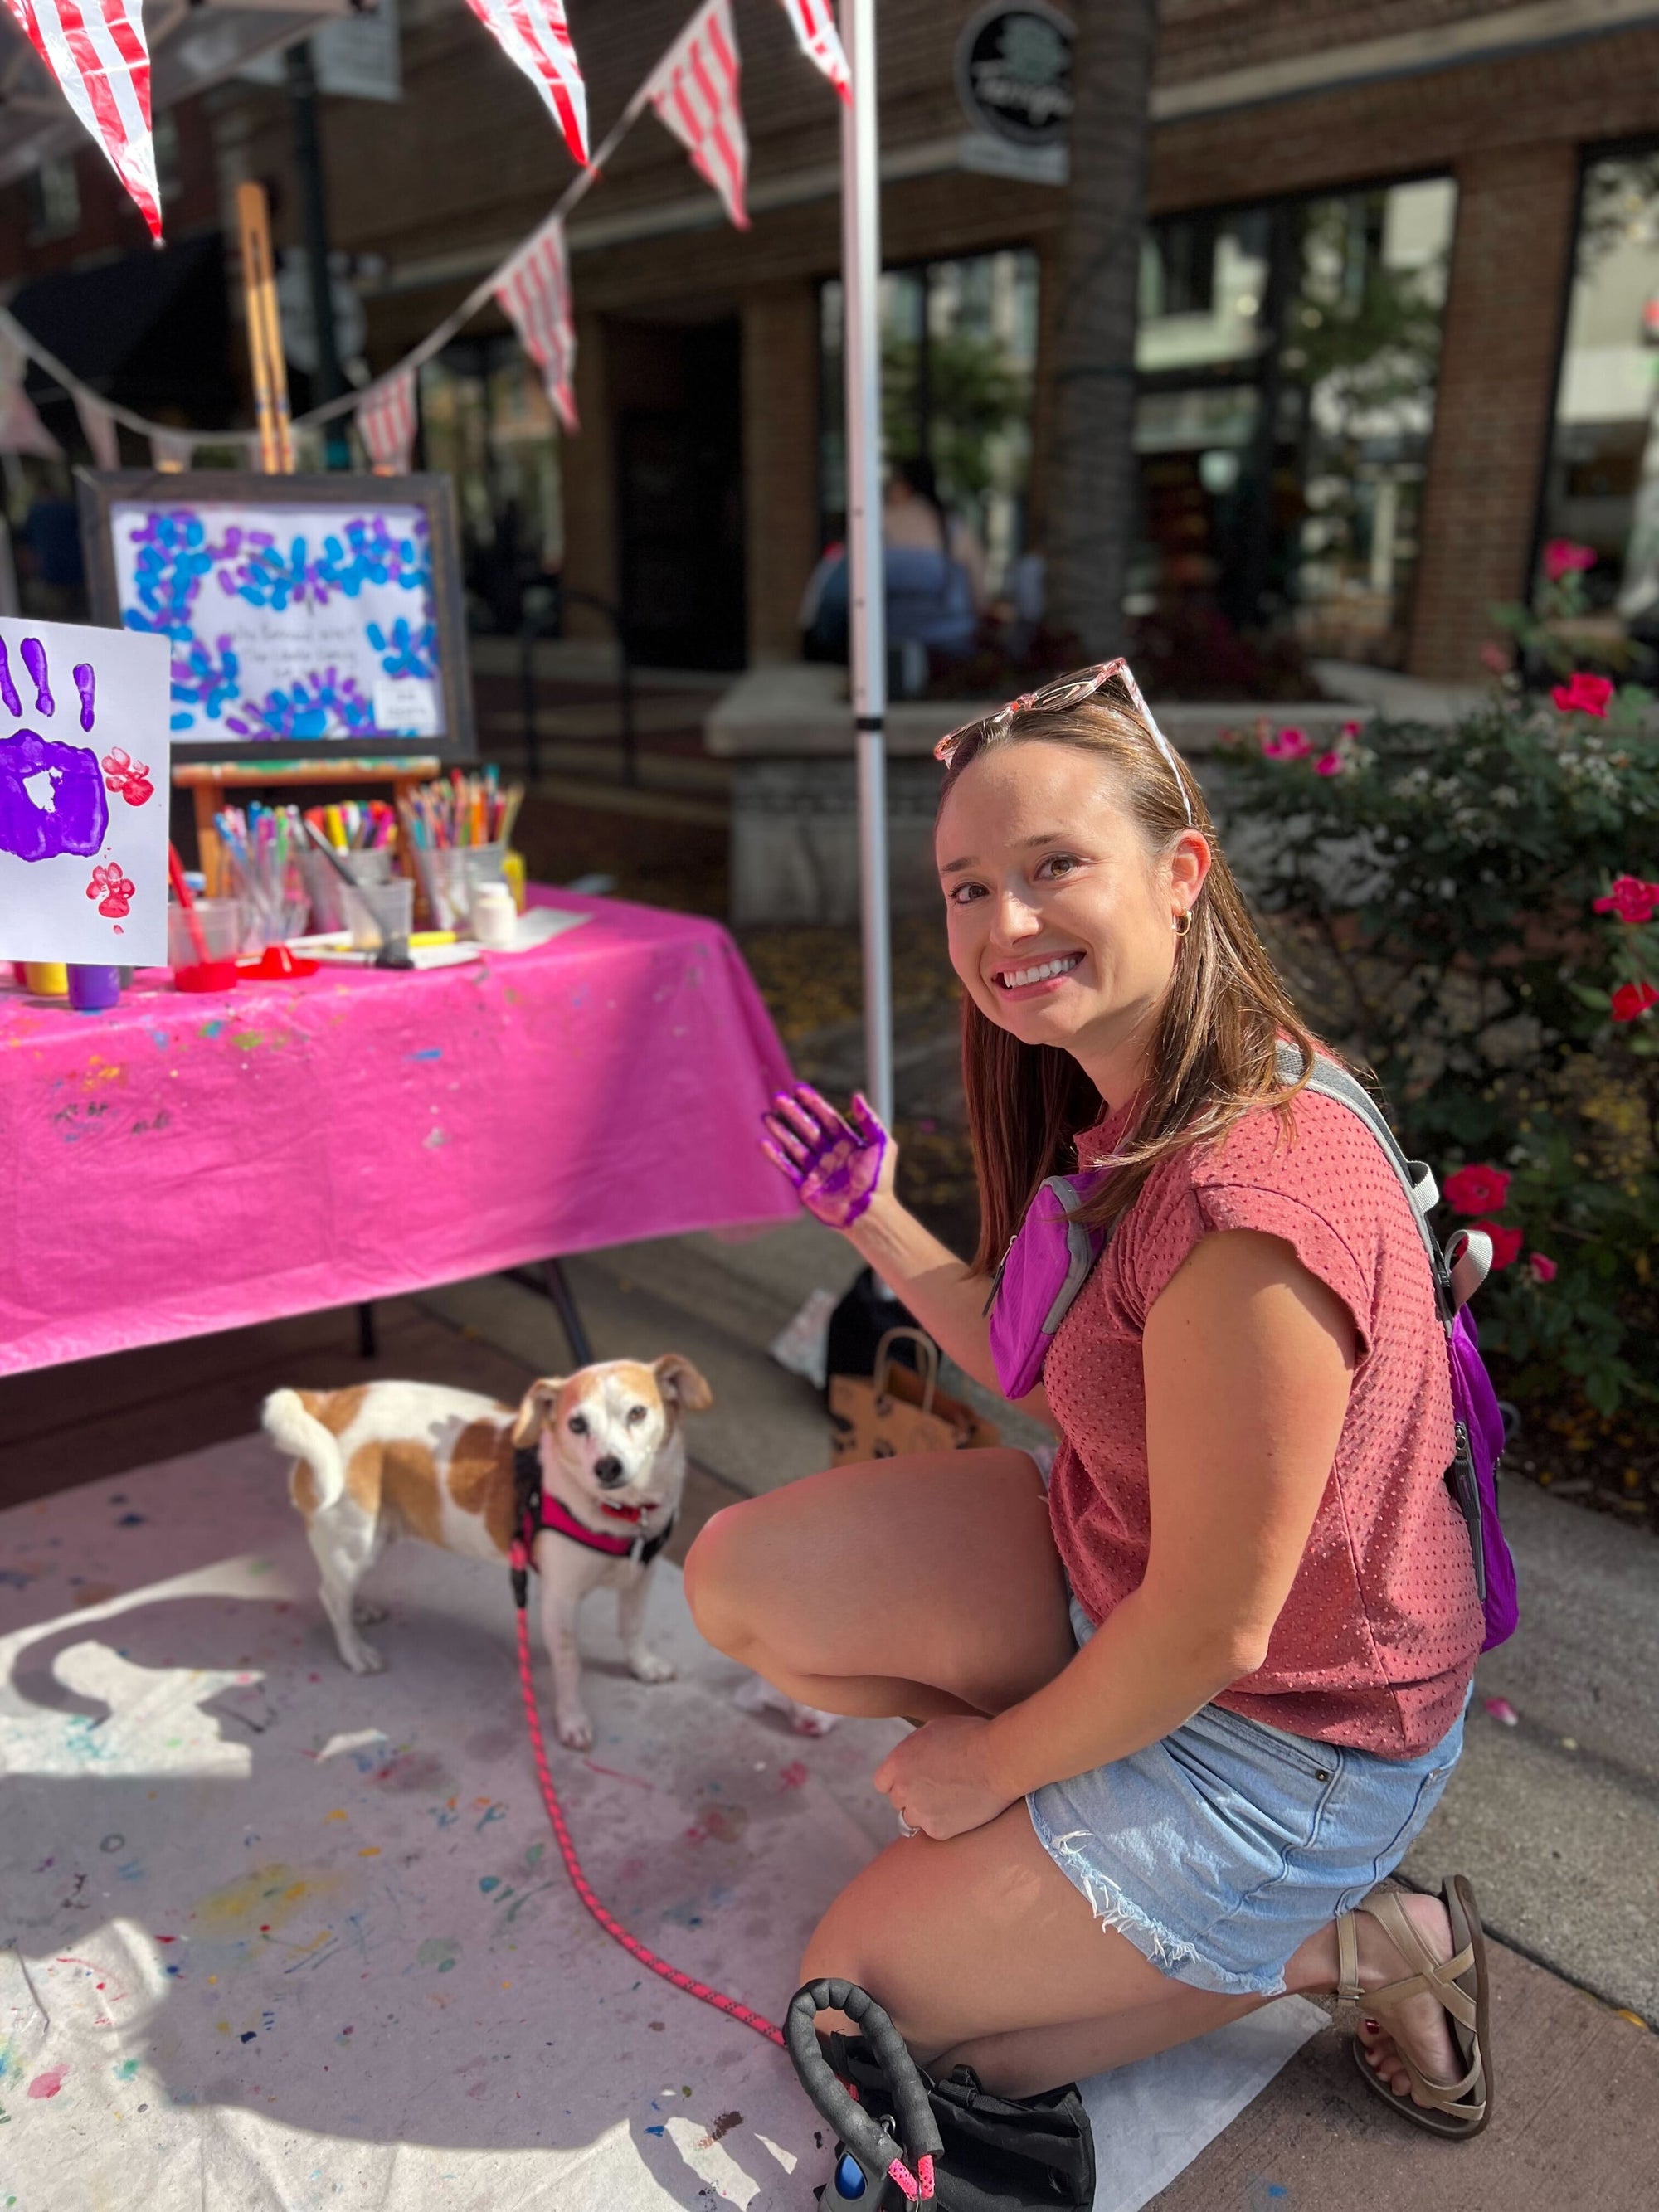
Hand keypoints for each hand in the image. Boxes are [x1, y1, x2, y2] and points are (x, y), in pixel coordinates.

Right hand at [760, 1082, 891, 1229]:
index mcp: (847, 1143)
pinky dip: (776, 1156)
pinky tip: (764, 1143)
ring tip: (766, 1116)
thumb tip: (856, 1095)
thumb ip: (869, 1121)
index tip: (799, 1088)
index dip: (813, 1103)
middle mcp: (830, 1154)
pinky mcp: (806, 1186)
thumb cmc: (880, 1180)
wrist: (870, 1212)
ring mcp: (816, 1170)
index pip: (826, 1118)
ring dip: (780, 1130)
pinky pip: (788, 1168)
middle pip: (808, 1128)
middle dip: (793, 1113)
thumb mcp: (882, 1145)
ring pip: (795, 1145)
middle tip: (778, 1098)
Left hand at [873, 1715, 1013, 1842]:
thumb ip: (914, 1747)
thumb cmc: (972, 1737)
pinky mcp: (938, 1830)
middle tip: (938, 1789)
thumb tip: (912, 1756)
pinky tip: (962, 1809)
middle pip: (898, 1801)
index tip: (914, 1780)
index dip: (898, 1781)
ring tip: (951, 1800)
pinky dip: (945, 1823)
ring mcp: (919, 1812)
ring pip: (913, 1819)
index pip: (882, 1782)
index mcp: (898, 1762)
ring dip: (926, 1812)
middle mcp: (903, 1789)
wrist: (999, 1760)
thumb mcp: (934, 1729)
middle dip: (913, 1796)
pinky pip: (934, 1830)